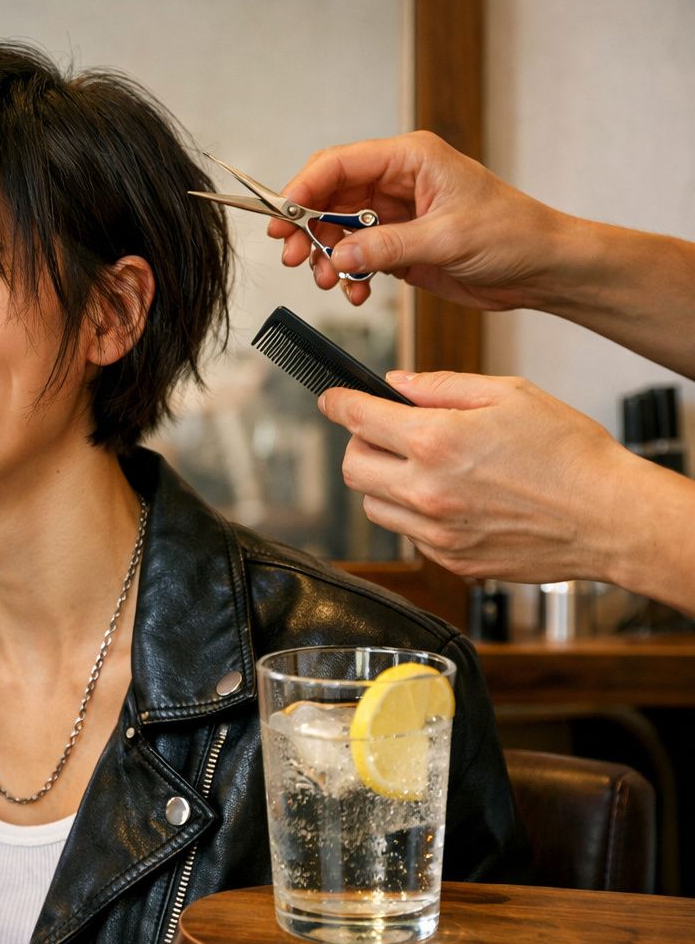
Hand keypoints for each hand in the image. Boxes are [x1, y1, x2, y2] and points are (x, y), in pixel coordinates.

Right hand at [271, 131, 568, 308]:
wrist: (543, 269)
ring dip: (326, 257)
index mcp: (411, 159)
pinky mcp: (398, 243)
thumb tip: (340, 255)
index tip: (282, 218)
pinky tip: (356, 291)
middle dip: (308, 229)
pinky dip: (348, 275)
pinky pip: (356, 256)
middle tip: (295, 258)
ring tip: (329, 281)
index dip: (303, 188)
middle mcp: (398, 181)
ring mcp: (395, 214)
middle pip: (329, 196)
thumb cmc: (514, 235)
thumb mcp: (446, 238)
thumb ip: (386, 246)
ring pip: (337, 229)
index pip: (340, 163)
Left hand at [318, 371, 641, 584]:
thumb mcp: (509, 394)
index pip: (358, 419)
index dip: (337, 403)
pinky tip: (450, 498)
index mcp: (437, 442)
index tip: (331, 400)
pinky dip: (414, 513)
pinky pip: (408, 534)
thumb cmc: (571, 455)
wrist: (611, 517)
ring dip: (384, 481)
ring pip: (374, 504)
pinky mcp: (451, 560)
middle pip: (353, 467)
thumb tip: (397, 383)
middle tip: (384, 433)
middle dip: (360, 443)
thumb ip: (441, 387)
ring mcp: (436, 531)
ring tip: (423, 467)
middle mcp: (427, 491)